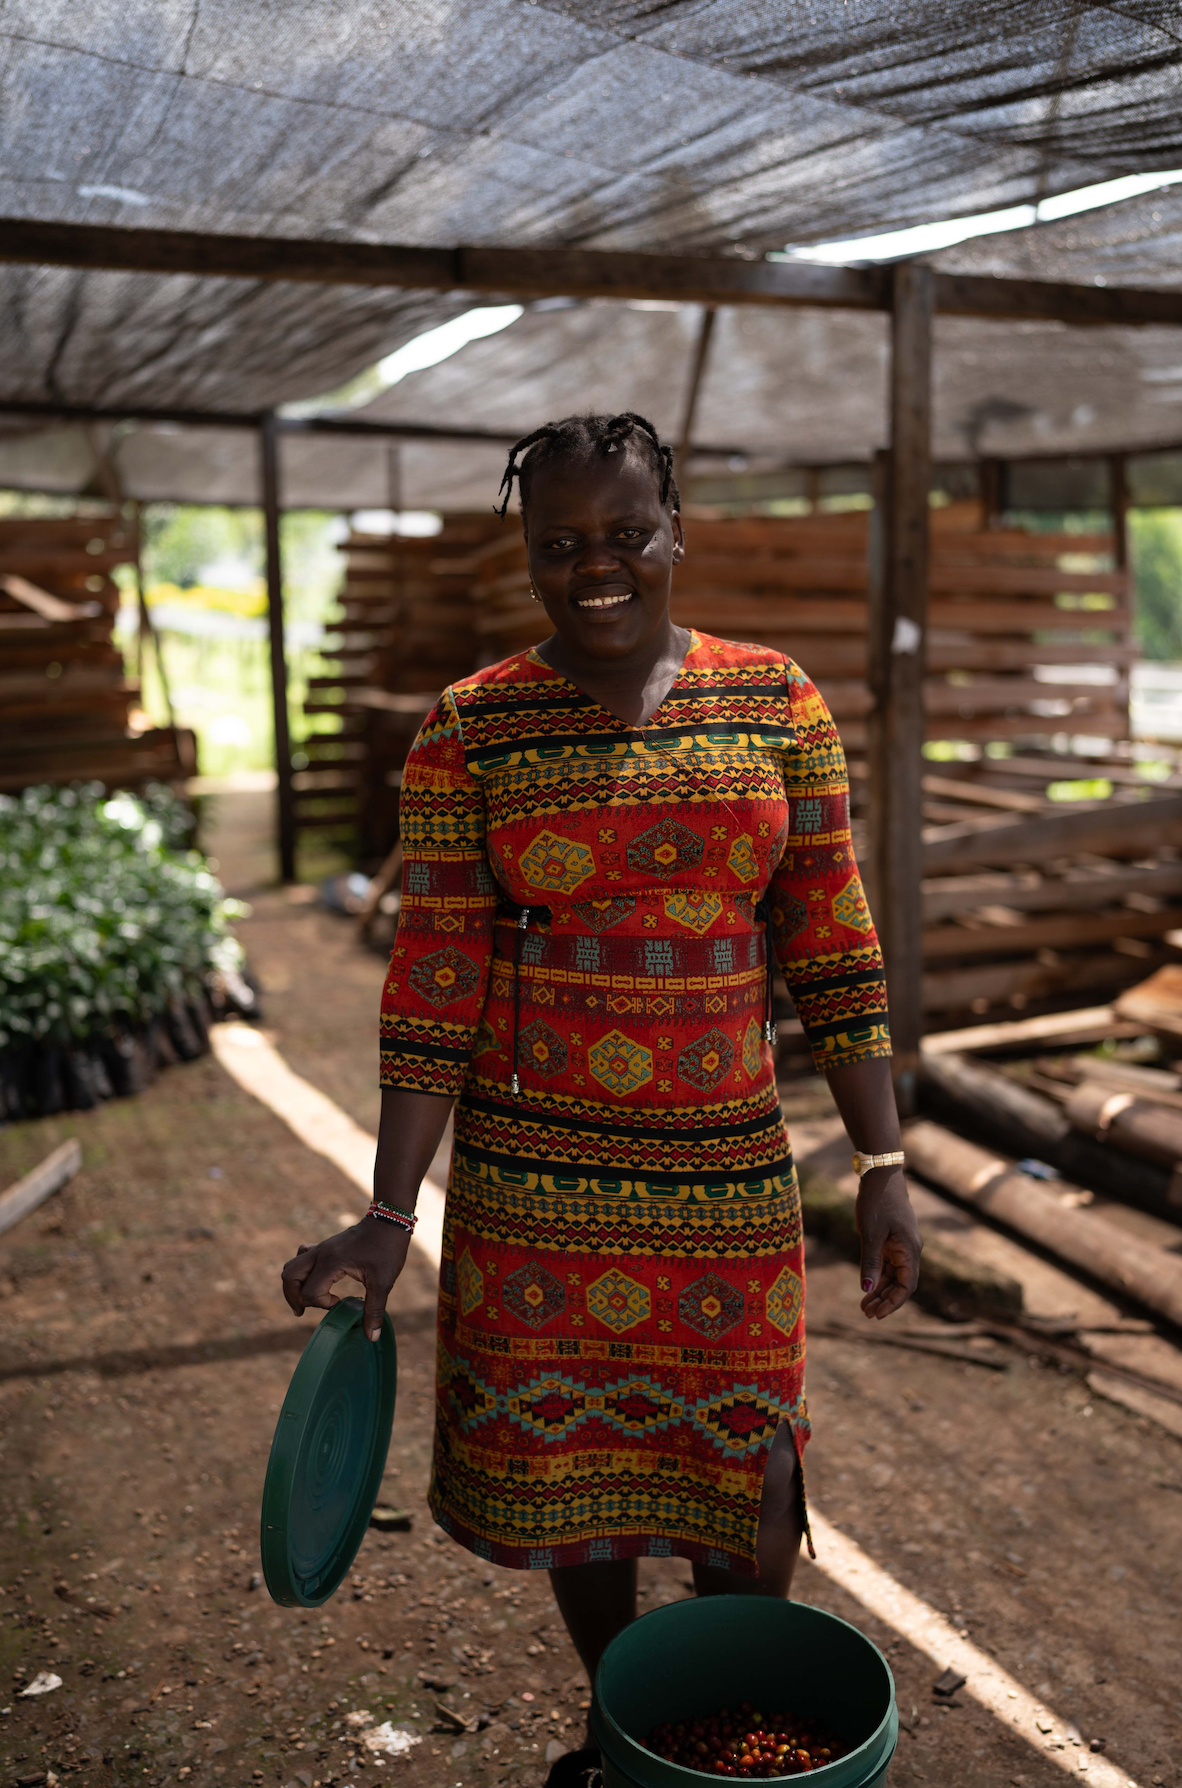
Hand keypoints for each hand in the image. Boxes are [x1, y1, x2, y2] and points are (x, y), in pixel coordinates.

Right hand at [282, 1217, 410, 1341]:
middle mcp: (320, 1254)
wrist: (390, 1220)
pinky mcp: (325, 1246)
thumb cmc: (387, 1249)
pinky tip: (317, 1280)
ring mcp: (321, 1248)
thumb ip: (374, 1310)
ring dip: (294, 1285)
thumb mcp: (384, 1282)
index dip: (322, 1304)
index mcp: (331, 1262)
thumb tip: (371, 1337)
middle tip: (306, 1309)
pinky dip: (302, 1272)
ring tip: (307, 1299)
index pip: (310, 1292)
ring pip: (291, 1266)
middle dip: (294, 1297)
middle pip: (289, 1277)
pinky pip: (301, 1257)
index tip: (340, 1304)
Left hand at [855, 1168, 921, 1319]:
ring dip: (880, 1291)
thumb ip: (870, 1262)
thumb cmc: (877, 1201)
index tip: (877, 1315)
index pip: (906, 1286)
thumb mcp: (871, 1233)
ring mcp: (901, 1245)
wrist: (880, 1174)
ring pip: (893, 1275)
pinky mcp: (892, 1240)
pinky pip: (887, 1264)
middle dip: (885, 1300)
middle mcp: (910, 1250)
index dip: (893, 1303)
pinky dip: (877, 1276)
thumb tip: (867, 1290)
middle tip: (866, 1314)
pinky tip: (866, 1287)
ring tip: (864, 1306)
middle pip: (901, 1284)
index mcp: (910, 1250)